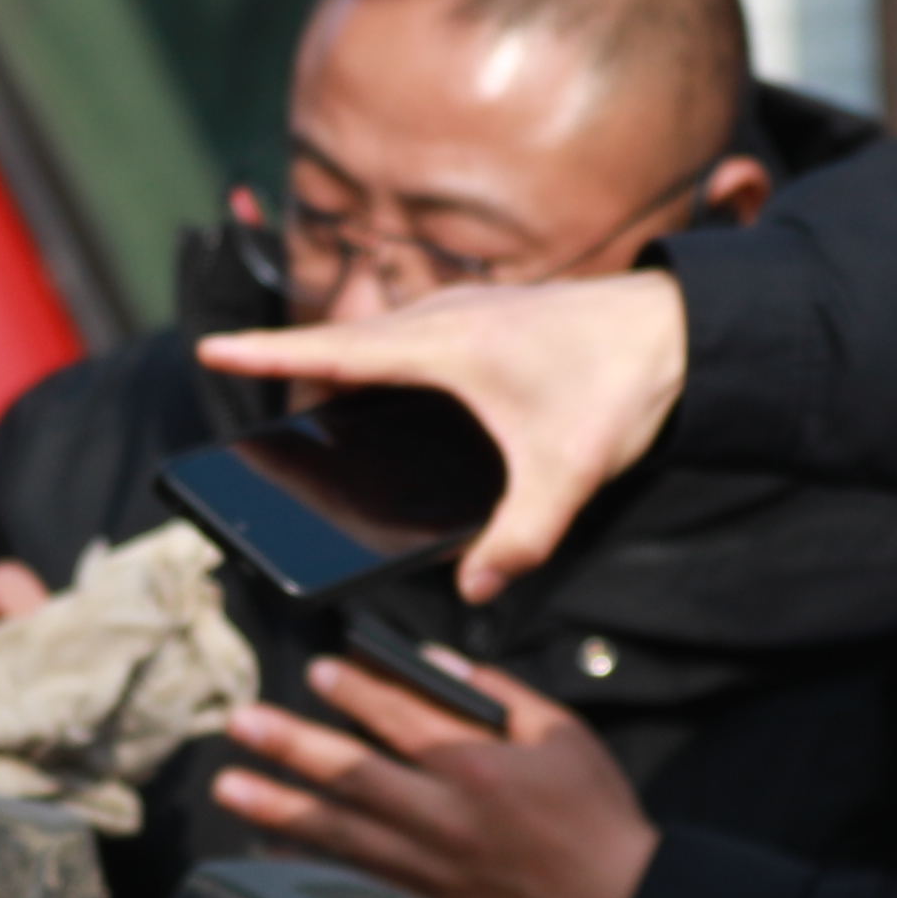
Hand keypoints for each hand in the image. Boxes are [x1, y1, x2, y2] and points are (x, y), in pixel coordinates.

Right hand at [191, 274, 689, 595]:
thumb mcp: (569, 473)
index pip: (334, 350)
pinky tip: (394, 414)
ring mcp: (461, 311)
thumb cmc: (623, 382)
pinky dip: (383, 371)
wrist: (685, 327)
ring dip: (342, 374)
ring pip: (379, 344)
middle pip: (345, 350)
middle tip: (258, 418)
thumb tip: (476, 585)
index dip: (267, 354)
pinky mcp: (482, 320)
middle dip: (294, 376)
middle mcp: (442, 315)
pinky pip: (409, 345)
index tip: (211, 348)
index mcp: (445, 343)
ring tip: (313, 421)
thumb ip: (521, 539)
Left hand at [209, 654, 658, 897]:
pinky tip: (275, 847)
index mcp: (478, 768)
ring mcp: (433, 866)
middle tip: (240, 723)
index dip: (356, 691)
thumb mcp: (562, 733)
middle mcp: (445, 818)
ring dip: (281, 807)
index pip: (402, 719)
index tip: (319, 670)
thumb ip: (497, 694)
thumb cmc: (598, 816)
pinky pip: (360, 878)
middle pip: (352, 776)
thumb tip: (439, 664)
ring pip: (342, 832)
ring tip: (230, 787)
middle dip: (291, 746)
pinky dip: (314, 863)